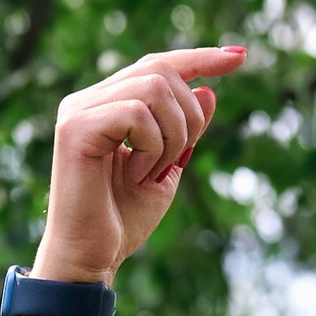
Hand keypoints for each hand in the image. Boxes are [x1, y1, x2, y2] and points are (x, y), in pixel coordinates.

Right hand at [37, 45, 242, 282]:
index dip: (200, 58)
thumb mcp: (168, 168)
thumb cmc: (123, 220)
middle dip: (189, 115)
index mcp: (108, 104)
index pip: (158, 64)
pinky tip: (137, 175)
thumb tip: (209, 90)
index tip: (240, 57)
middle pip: (160, 69)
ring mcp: (78, 110)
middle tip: (178, 160)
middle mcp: (88, 99)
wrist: (91, 257)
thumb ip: (185, 130)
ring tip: (154, 172)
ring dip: (172, 134)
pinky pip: (136, 114)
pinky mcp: (74, 128)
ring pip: (153, 87)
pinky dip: (151, 147)